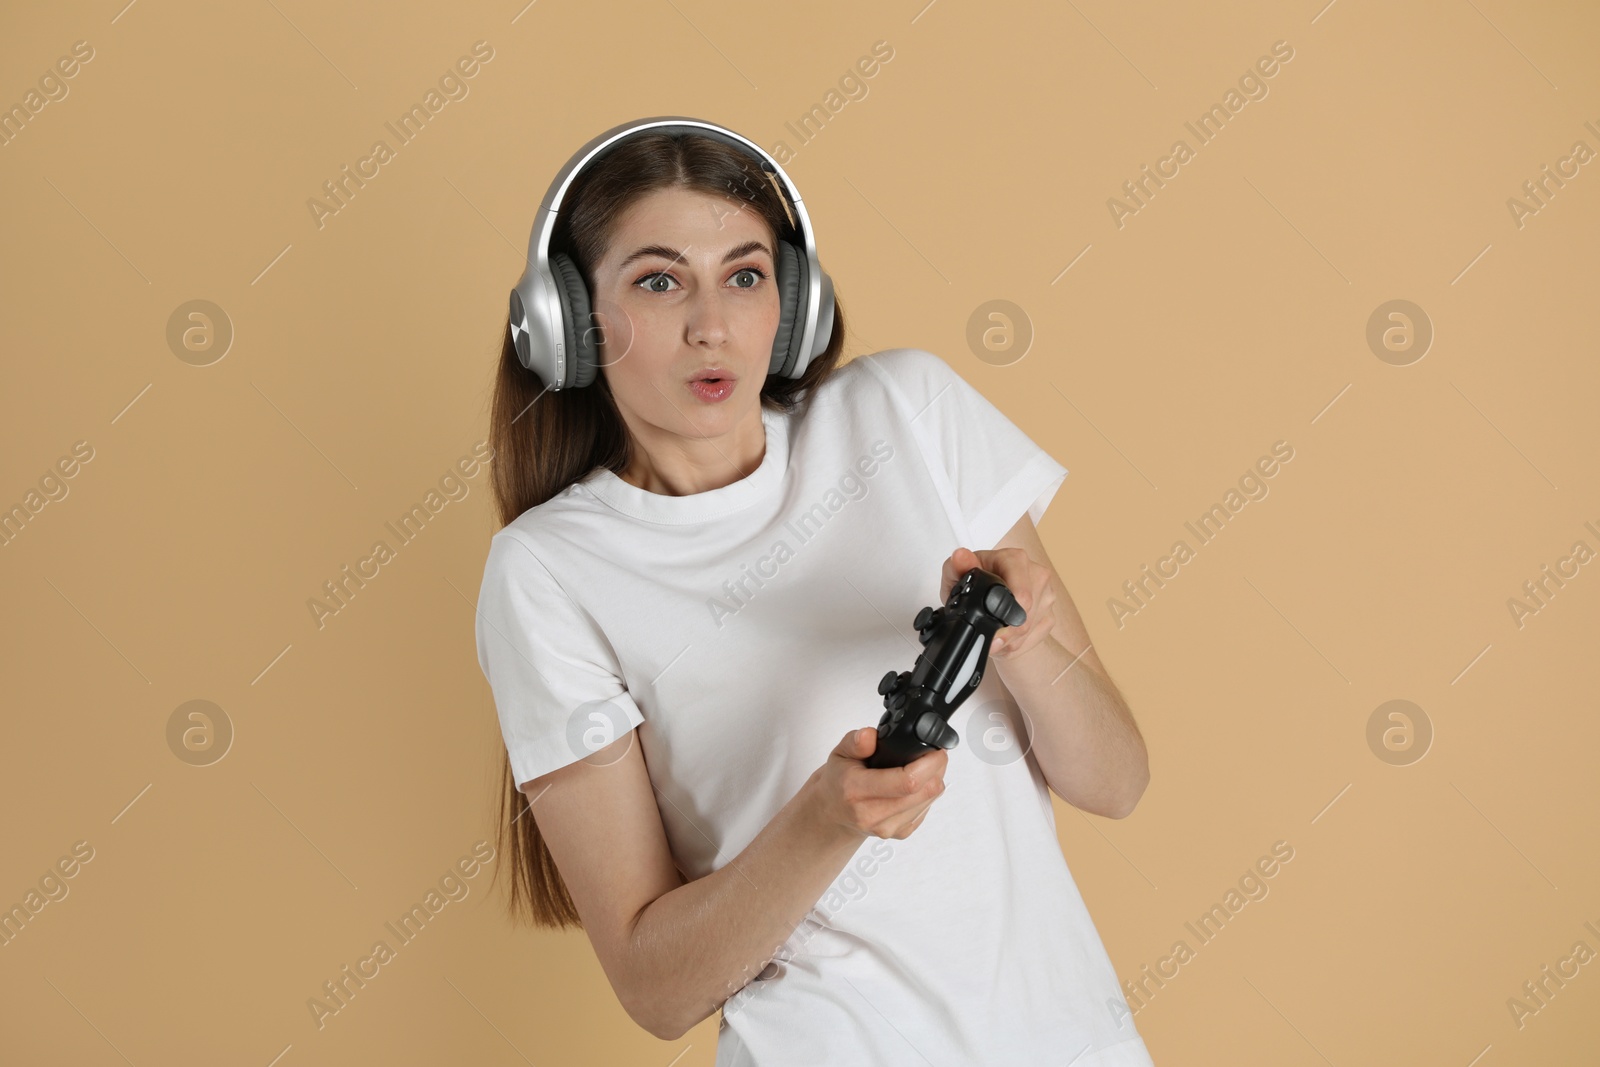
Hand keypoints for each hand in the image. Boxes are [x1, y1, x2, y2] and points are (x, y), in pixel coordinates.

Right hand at [807, 728, 948, 839]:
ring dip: (934, 780)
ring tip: (924, 766)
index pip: (905, 781)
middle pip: (924, 792)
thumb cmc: (839, 781)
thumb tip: (870, 736)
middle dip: (937, 769)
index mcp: (856, 791)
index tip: (936, 750)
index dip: (929, 764)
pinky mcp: (900, 833)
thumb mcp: (840, 753)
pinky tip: (916, 784)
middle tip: (934, 754)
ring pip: (930, 800)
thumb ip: (855, 742)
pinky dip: (928, 794)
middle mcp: (872, 814)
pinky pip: (927, 810)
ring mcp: (887, 828)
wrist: (833, 813)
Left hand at [940, 545, 1055, 660]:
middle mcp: (1037, 574)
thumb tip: (960, 556)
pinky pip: (1035, 638)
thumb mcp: (956, 573)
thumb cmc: (973, 580)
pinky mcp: (1050, 614)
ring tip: (993, 633)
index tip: (996, 628)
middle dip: (1004, 633)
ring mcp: (1047, 595)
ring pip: (1029, 631)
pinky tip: (1005, 636)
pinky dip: (1017, 645)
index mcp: (1016, 559)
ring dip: (1008, 641)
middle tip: (987, 636)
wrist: (986, 592)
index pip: (1022, 593)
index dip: (1009, 615)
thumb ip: (957, 566)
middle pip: (1026, 616)